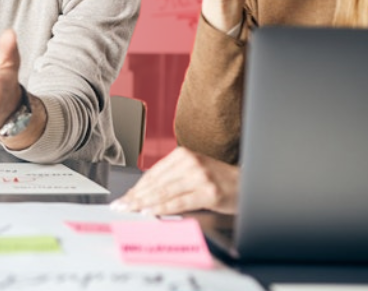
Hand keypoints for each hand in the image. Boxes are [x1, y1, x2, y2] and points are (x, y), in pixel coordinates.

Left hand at [111, 147, 239, 215]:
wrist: (246, 184)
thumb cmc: (217, 180)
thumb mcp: (192, 171)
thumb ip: (171, 177)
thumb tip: (143, 192)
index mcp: (183, 154)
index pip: (153, 173)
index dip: (136, 187)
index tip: (124, 197)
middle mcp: (190, 163)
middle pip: (156, 183)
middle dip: (136, 196)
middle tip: (121, 206)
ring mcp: (199, 177)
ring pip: (164, 192)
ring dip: (144, 203)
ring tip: (131, 210)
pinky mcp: (208, 192)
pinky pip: (179, 202)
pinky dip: (162, 208)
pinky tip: (150, 212)